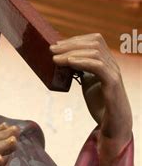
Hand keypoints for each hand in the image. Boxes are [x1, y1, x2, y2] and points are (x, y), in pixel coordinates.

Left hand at [50, 33, 131, 165]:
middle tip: (52, 49)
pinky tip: (69, 63)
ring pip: (95, 52)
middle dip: (71, 44)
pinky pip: (98, 67)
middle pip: (94, 43)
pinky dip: (82, 62)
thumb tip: (60, 61)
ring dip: (72, 52)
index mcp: (106, 62)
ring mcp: (114, 73)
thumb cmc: (100, 105)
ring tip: (55, 58)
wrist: (114, 126)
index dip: (75, 39)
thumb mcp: (88, 83)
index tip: (57, 44)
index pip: (95, 40)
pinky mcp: (113, 84)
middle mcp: (112, 65)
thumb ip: (80, 71)